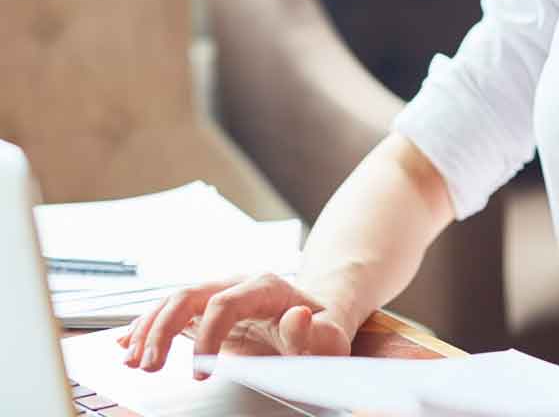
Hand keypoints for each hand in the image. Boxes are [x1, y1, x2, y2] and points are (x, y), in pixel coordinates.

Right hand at [116, 272, 351, 378]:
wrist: (317, 315)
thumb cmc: (322, 329)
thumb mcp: (330, 336)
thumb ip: (315, 333)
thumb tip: (296, 316)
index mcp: (267, 287)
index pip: (227, 302)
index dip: (209, 335)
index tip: (201, 374)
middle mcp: (238, 283)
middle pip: (191, 294)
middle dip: (164, 328)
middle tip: (149, 368)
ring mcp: (220, 293)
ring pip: (175, 299)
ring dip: (149, 328)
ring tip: (132, 363)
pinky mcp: (207, 309)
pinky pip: (171, 310)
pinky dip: (146, 325)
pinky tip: (128, 344)